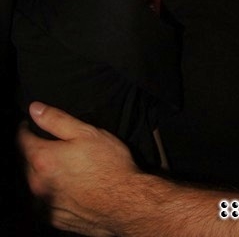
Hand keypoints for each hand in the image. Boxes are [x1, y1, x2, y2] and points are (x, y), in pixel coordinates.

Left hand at [18, 102, 138, 235]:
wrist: (125, 202)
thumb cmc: (109, 165)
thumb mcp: (86, 133)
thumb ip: (57, 120)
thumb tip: (35, 109)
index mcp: (44, 159)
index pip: (23, 140)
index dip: (26, 129)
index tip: (29, 125)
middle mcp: (39, 184)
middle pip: (27, 163)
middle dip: (35, 151)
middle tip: (53, 145)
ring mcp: (46, 205)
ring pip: (36, 183)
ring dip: (43, 173)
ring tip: (64, 166)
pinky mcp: (56, 219)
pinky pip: (46, 201)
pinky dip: (52, 192)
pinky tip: (70, 186)